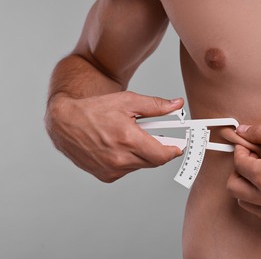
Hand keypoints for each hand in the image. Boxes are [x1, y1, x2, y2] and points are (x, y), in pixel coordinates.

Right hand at [45, 91, 183, 182]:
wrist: (65, 121)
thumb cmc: (95, 109)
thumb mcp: (128, 101)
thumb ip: (156, 106)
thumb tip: (177, 105)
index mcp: (128, 139)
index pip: (162, 155)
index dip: (174, 150)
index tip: (178, 145)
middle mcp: (120, 159)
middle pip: (154, 161)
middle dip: (159, 150)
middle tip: (158, 138)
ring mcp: (112, 170)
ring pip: (141, 165)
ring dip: (143, 154)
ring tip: (132, 138)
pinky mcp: (105, 176)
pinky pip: (127, 170)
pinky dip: (129, 160)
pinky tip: (119, 147)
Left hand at [228, 124, 260, 227]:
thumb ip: (259, 132)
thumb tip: (242, 131)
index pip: (238, 164)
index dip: (240, 151)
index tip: (246, 147)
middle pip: (233, 186)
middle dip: (238, 170)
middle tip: (250, 161)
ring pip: (243, 201)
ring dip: (246, 186)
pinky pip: (260, 212)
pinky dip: (258, 200)